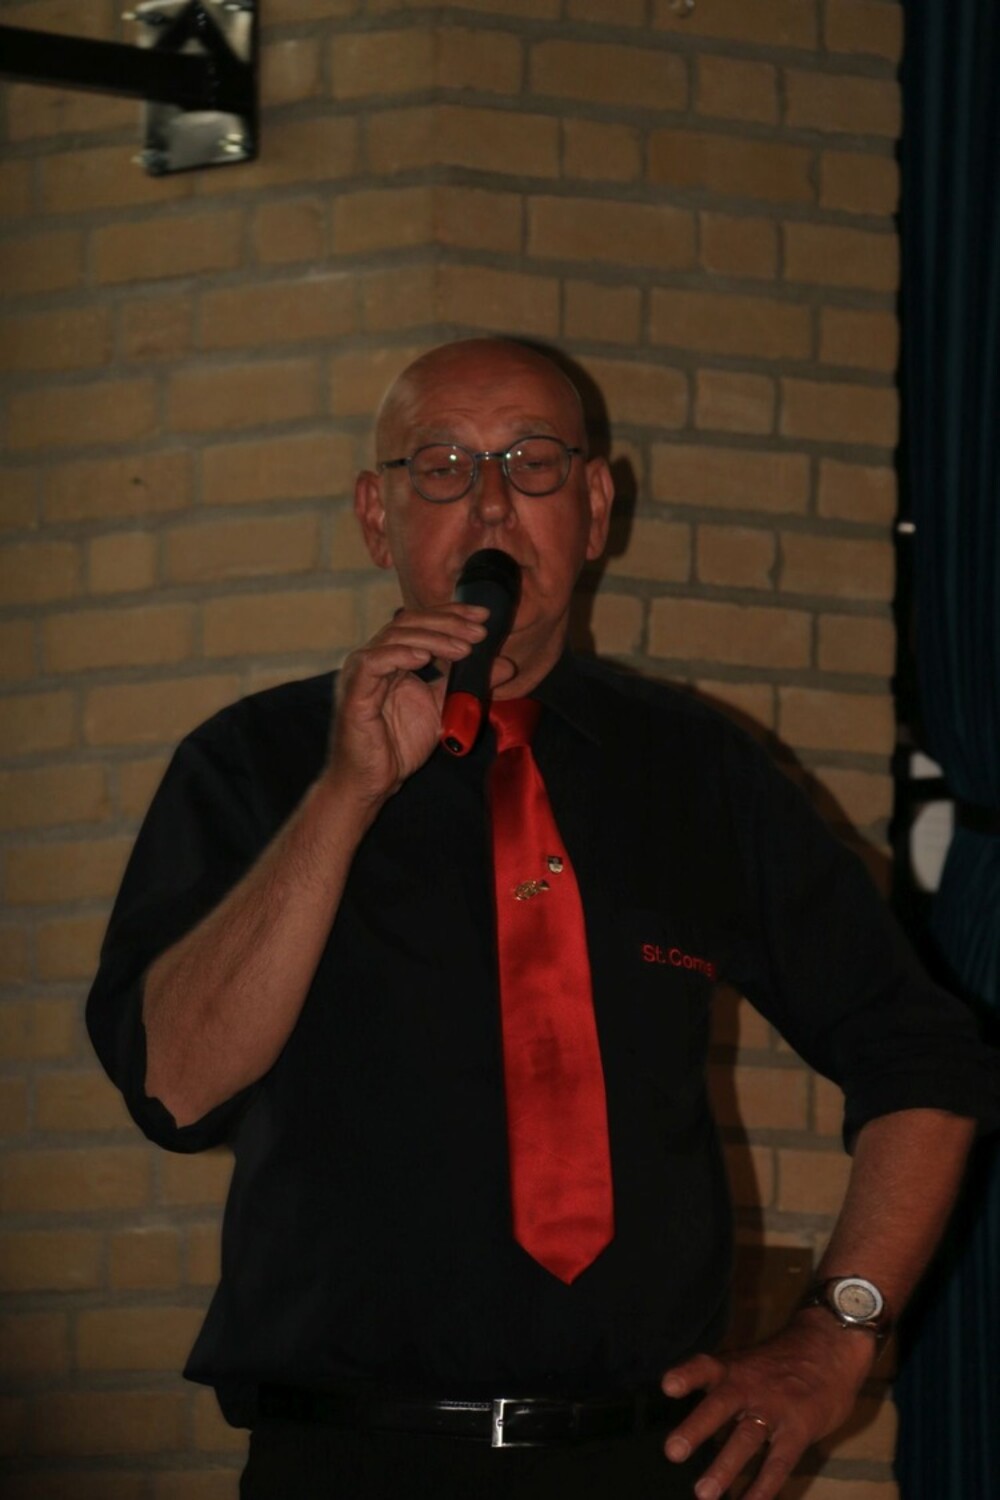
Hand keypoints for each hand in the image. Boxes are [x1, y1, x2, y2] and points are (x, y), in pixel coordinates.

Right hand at [329, 604, 494, 804]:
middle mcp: (374, 658)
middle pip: (410, 623)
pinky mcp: (354, 692)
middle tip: (480, 632)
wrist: (373, 783)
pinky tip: (425, 658)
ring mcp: (361, 672)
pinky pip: (373, 663)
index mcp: (392, 657)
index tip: (483, 617)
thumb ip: (469, 683)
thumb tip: (507, 665)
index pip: (422, 623)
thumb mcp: (444, 708)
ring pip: (395, 637)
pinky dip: (399, 655)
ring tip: (464, 649)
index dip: (452, 616)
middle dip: (448, 624)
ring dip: (433, 639)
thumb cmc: (398, 746)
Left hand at [661, 1310, 876, 1499]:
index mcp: (732, 1369)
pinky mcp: (798, 1430)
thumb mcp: (745, 1363)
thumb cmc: (778, 1363)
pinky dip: (763, 1486)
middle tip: (672, 1452)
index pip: (704, 1367)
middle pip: (720, 1405)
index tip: (667, 1386)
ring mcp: (775, 1408)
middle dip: (696, 1428)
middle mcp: (749, 1386)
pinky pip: (778, 1462)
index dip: (686, 1376)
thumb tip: (690, 1425)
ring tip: (703, 1494)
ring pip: (747, 1439)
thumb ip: (719, 1388)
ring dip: (724, 1467)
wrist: (830, 1346)